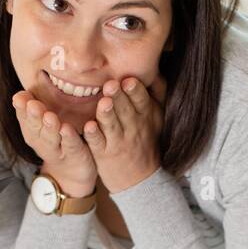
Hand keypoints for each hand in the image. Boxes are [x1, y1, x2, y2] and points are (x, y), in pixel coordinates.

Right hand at [12, 90, 96, 196]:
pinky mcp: (73, 155)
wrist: (71, 172)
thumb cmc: (56, 139)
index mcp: (32, 129)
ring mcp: (57, 149)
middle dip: (34, 116)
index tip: (20, 97)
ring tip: (50, 117)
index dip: (21, 108)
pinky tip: (68, 129)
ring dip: (50, 127)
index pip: (24, 117)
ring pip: (51, 138)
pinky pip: (71, 145)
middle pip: (35, 127)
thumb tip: (19, 92)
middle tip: (33, 105)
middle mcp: (41, 140)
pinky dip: (69, 138)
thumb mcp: (41, 122)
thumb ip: (31, 108)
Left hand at [83, 74, 165, 193]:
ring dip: (106, 114)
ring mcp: (118, 141)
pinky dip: (94, 136)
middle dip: (118, 97)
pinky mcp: (104, 154)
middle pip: (124, 109)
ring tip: (103, 103)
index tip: (128, 81)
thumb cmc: (147, 140)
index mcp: (145, 115)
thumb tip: (153, 68)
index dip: (135, 91)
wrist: (143, 180)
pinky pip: (98, 143)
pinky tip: (88, 127)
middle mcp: (132, 127)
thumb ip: (157, 91)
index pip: (141, 100)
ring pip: (111, 125)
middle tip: (111, 85)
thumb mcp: (158, 116)